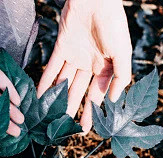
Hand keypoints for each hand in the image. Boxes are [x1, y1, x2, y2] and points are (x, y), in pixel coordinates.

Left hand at [37, 0, 131, 132]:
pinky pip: (52, 67)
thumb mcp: (122, 53)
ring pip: (64, 82)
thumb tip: (114, 100)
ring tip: (49, 116)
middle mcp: (89, 65)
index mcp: (105, 67)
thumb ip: (120, 77)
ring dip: (57, 98)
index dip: (91, 111)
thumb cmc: (113, 25)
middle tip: (64, 128)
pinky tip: (39, 95)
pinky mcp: (61, 48)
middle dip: (72, 109)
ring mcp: (74, 57)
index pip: (96, 94)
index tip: (85, 128)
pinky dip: (45, 81)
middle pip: (78, 91)